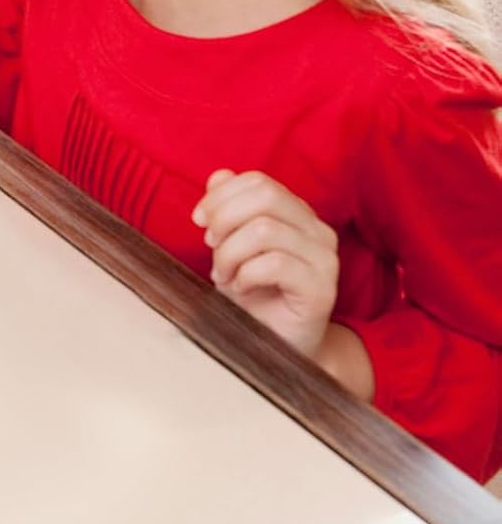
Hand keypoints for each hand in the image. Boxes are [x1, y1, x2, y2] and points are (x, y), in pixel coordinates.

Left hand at [192, 169, 339, 357]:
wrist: (274, 347)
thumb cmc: (252, 295)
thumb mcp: (230, 246)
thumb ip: (227, 209)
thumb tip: (219, 176)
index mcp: (297, 214)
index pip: (258, 181)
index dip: (220, 195)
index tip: (199, 220)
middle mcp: (317, 231)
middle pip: (264, 197)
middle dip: (224, 219)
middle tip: (210, 246)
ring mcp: (325, 260)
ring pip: (265, 230)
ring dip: (230, 252)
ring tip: (223, 274)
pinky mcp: (322, 290)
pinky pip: (275, 264)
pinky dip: (245, 274)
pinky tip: (240, 288)